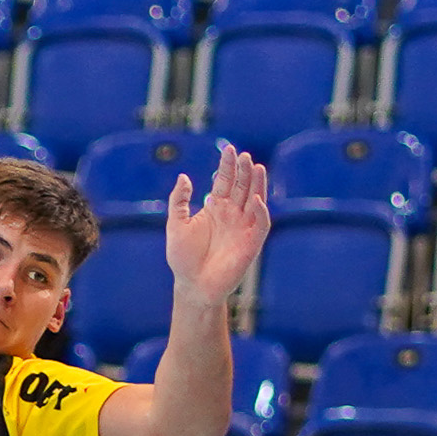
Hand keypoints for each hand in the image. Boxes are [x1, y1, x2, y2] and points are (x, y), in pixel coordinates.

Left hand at [164, 143, 270, 304]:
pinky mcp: (252, 242)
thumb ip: (179, 201)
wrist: (192, 286)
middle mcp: (232, 214)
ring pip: (255, 199)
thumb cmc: (183, 258)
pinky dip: (259, 211)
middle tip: (243, 155)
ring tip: (256, 166)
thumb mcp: (176, 225)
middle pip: (242, 186)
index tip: (228, 149)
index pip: (225, 181)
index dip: (227, 166)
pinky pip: (260, 223)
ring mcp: (244, 227)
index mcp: (216, 208)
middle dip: (244, 170)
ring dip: (257, 184)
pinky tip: (254, 199)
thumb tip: (184, 176)